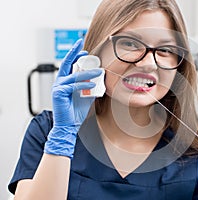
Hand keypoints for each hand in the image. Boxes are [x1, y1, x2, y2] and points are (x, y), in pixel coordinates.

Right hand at [44, 39, 102, 157]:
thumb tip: (101, 78)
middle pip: (67, 63)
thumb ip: (91, 86)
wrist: (69, 125)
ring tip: (99, 72)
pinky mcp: (58, 93)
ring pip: (74, 75)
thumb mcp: (87, 95)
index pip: (70, 64)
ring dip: (88, 73)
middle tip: (80, 43)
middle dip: (74, 52)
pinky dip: (84, 84)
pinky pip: (73, 86)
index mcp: (66, 81)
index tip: (84, 49)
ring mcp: (58, 87)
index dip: (75, 55)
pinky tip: (92, 84)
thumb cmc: (76, 111)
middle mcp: (60, 82)